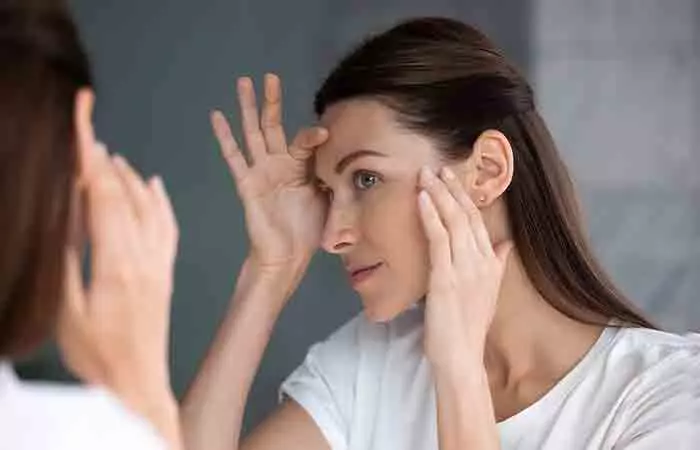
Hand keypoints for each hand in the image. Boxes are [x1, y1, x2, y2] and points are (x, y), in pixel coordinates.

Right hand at [57, 127, 178, 424]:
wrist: (137, 383)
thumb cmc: (97, 355)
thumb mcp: (67, 311)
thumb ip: (67, 261)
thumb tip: (64, 218)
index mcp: (116, 264)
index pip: (102, 198)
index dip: (90, 160)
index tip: (82, 128)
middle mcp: (144, 258)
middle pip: (124, 197)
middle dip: (103, 162)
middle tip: (87, 134)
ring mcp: (158, 265)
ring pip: (149, 208)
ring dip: (129, 178)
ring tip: (111, 157)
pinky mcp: (165, 274)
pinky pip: (168, 228)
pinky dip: (161, 202)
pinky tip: (154, 185)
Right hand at [211, 74, 328, 270]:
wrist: (288, 256)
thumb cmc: (308, 231)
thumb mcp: (330, 199)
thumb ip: (333, 175)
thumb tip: (347, 158)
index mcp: (300, 168)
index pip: (304, 141)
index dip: (313, 136)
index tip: (324, 133)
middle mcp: (279, 165)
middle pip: (273, 126)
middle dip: (271, 101)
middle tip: (269, 76)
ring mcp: (261, 172)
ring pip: (252, 133)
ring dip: (247, 108)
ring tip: (243, 82)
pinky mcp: (247, 184)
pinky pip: (234, 156)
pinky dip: (225, 137)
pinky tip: (217, 116)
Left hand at [417, 166, 512, 372]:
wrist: (462, 356)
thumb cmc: (469, 327)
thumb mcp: (489, 293)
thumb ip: (498, 264)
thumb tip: (505, 243)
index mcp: (491, 264)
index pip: (478, 221)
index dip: (465, 197)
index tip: (454, 178)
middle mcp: (481, 262)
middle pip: (466, 215)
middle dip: (451, 188)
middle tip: (438, 167)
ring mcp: (464, 269)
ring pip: (453, 221)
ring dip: (438, 194)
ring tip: (426, 174)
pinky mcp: (445, 277)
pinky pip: (438, 238)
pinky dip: (430, 215)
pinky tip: (422, 198)